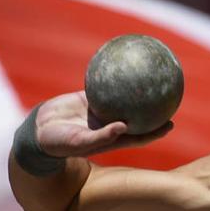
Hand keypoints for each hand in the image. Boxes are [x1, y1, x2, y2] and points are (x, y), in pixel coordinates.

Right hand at [36, 91, 172, 157]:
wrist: (38, 131)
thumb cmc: (59, 143)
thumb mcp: (81, 143)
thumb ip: (103, 137)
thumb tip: (124, 127)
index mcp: (113, 138)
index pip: (141, 135)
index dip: (157, 131)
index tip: (171, 124)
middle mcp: (111, 125)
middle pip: (138, 117)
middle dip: (153, 110)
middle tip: (169, 98)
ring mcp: (100, 111)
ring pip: (122, 99)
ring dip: (136, 91)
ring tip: (150, 78)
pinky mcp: (87, 99)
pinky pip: (103, 87)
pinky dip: (111, 79)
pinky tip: (119, 67)